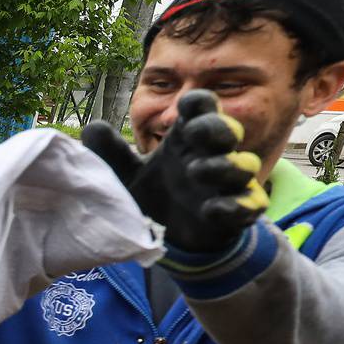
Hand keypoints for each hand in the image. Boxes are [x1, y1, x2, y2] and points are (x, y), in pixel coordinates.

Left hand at [81, 90, 266, 254]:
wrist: (166, 239)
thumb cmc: (150, 195)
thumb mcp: (125, 175)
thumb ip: (110, 153)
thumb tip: (92, 127)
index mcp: (185, 139)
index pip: (202, 107)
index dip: (199, 103)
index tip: (184, 111)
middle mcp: (210, 156)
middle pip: (228, 130)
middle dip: (217, 128)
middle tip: (194, 134)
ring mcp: (227, 184)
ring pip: (245, 165)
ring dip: (225, 165)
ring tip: (195, 171)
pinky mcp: (237, 212)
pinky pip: (250, 204)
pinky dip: (235, 205)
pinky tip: (212, 209)